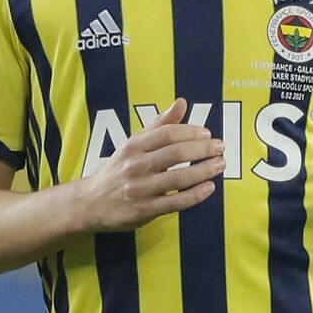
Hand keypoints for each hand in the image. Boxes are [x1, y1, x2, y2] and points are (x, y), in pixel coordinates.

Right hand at [78, 98, 226, 233]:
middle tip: (221, 148)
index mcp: (134, 146)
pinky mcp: (144, 210)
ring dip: (204, 170)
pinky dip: (195, 194)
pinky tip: (209, 188)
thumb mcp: (133, 144)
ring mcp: (140, 189)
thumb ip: (159, 125)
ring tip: (220, 165)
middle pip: (176, 153)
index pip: (167, 133)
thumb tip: (182, 103)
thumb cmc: (118, 171)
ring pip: (179, 177)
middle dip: (203, 150)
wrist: (91, 203)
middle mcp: (136, 165)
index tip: (208, 134)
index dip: (191, 132)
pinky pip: (175, 201)